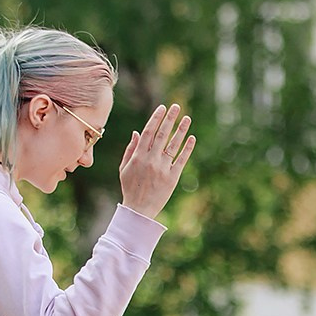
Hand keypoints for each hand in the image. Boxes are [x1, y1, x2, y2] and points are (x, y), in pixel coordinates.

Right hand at [118, 104, 195, 218]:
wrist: (139, 209)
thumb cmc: (130, 187)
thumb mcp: (124, 168)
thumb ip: (130, 149)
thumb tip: (136, 132)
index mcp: (138, 156)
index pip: (148, 132)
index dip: (156, 118)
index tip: (162, 108)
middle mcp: (151, 160)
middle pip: (162, 134)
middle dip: (169, 118)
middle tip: (176, 106)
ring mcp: (162, 168)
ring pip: (173, 145)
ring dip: (181, 130)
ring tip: (187, 118)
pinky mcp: (172, 177)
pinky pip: (181, 160)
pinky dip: (187, 148)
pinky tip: (192, 138)